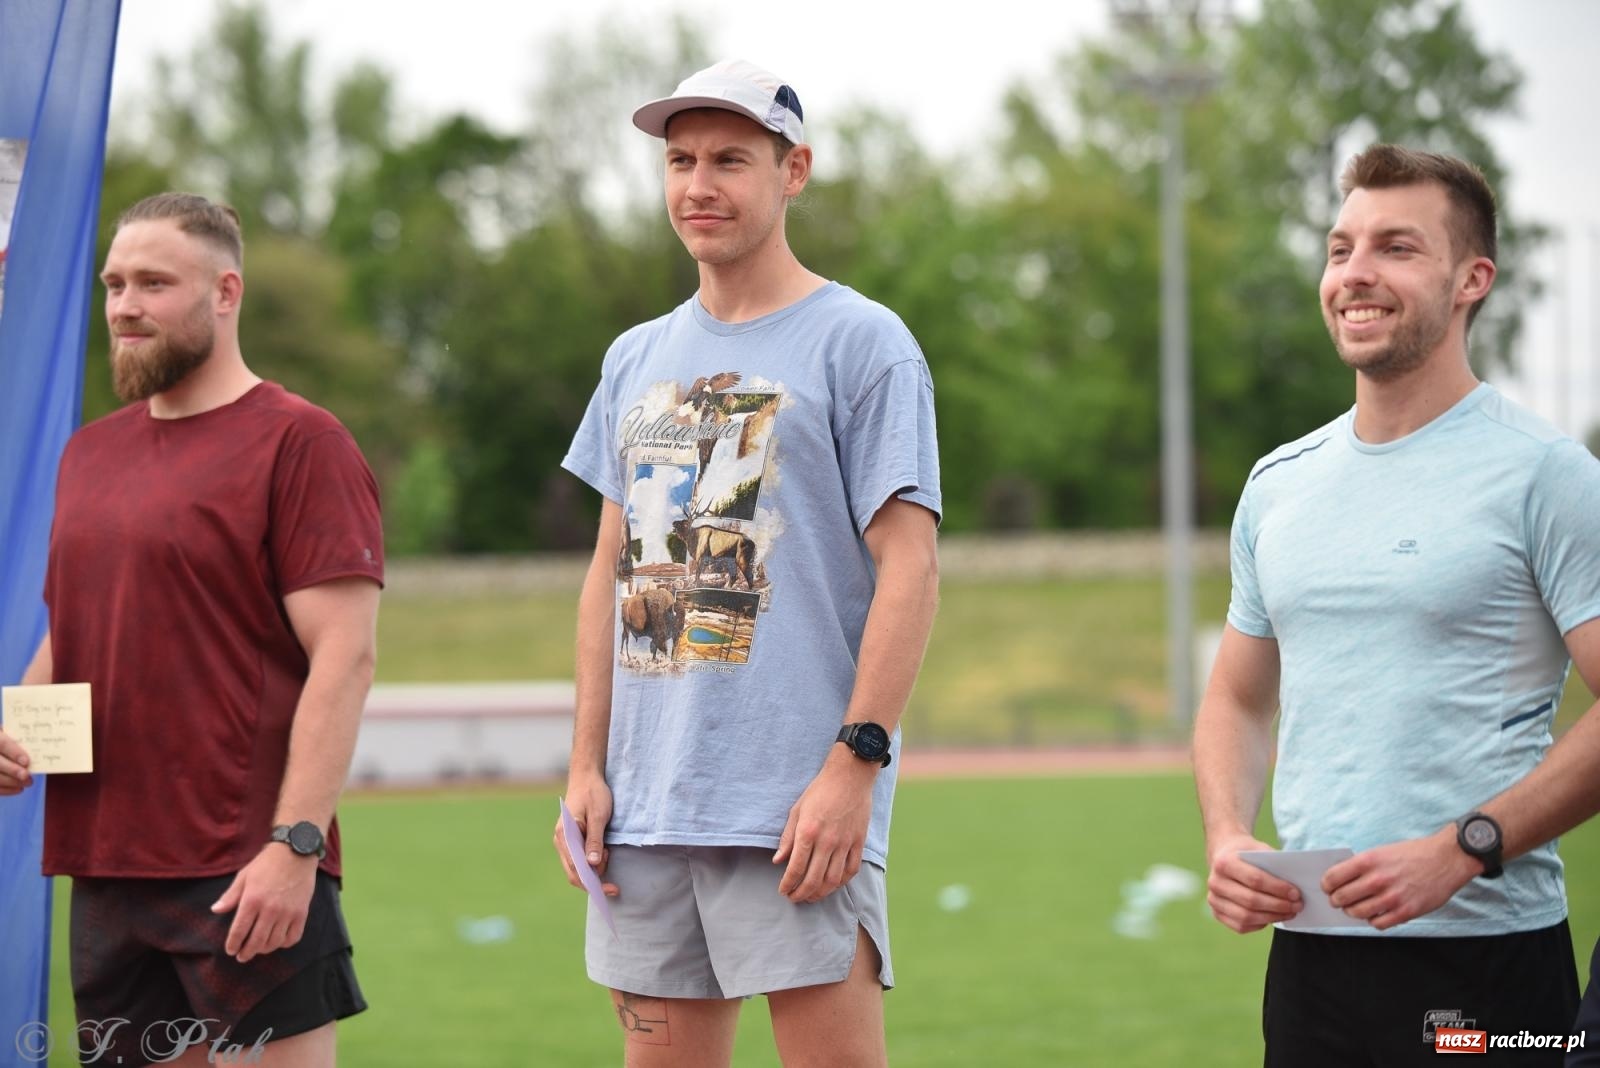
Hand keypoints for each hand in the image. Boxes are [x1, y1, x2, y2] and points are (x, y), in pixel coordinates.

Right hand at [0, 730, 32, 794]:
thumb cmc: (6, 741)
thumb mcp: (10, 735)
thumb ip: (19, 741)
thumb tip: (37, 748)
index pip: (3, 744)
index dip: (14, 753)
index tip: (26, 762)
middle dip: (13, 771)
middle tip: (27, 776)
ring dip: (11, 782)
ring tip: (27, 783)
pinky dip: (6, 790)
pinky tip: (18, 789)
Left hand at [210, 843, 318, 962]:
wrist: (296, 852)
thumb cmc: (267, 863)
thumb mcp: (244, 876)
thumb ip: (230, 895)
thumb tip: (215, 910)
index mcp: (252, 900)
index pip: (239, 931)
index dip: (233, 944)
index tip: (230, 950)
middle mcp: (270, 909)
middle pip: (256, 941)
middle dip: (246, 953)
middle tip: (242, 956)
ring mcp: (287, 912)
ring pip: (274, 942)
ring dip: (264, 949)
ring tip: (259, 949)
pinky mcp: (301, 913)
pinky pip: (293, 937)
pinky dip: (284, 943)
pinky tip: (278, 941)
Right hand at [553, 771, 617, 896]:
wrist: (586, 777)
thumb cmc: (593, 793)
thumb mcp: (598, 816)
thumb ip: (594, 840)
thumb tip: (593, 864)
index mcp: (564, 836)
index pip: (576, 870)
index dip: (593, 883)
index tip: (610, 889)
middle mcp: (561, 841)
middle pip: (574, 873)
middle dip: (595, 879)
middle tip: (614, 879)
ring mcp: (565, 842)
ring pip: (578, 867)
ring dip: (595, 868)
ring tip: (607, 850)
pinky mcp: (571, 840)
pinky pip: (580, 859)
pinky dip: (593, 862)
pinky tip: (603, 852)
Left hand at [773, 751, 874, 902]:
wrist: (850, 776)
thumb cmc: (820, 791)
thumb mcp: (797, 810)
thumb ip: (787, 838)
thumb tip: (778, 861)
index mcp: (808, 832)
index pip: (795, 868)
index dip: (788, 884)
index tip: (783, 890)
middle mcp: (827, 841)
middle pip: (813, 879)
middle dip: (801, 894)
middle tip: (794, 898)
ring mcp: (845, 843)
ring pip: (833, 880)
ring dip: (820, 893)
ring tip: (811, 896)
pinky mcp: (859, 842)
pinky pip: (852, 870)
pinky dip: (841, 883)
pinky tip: (832, 885)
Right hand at [1205, 833, 1302, 932]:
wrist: (1224, 855)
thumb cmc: (1247, 853)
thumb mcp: (1259, 849)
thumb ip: (1274, 865)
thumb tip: (1295, 888)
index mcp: (1224, 862)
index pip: (1255, 880)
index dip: (1278, 889)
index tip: (1296, 893)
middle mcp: (1215, 882)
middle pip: (1251, 900)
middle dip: (1278, 905)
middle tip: (1297, 906)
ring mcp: (1213, 899)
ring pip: (1246, 917)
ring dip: (1272, 917)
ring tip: (1289, 913)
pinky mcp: (1216, 913)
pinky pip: (1241, 926)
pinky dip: (1260, 924)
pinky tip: (1272, 917)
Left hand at [1322, 826, 1478, 930]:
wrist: (1446, 859)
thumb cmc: (1412, 854)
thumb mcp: (1382, 851)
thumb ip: (1362, 866)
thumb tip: (1340, 880)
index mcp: (1369, 861)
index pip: (1333, 877)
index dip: (1326, 885)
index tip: (1327, 888)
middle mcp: (1378, 879)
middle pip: (1342, 898)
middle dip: (1336, 900)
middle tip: (1337, 900)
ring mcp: (1392, 898)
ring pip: (1358, 913)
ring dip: (1352, 912)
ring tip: (1354, 908)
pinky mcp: (1406, 912)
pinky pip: (1378, 924)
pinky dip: (1372, 921)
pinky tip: (1375, 914)